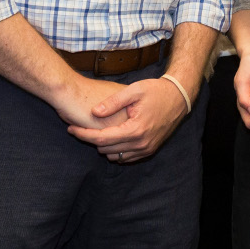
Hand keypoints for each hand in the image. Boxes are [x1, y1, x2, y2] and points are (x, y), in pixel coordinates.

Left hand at [67, 77, 188, 162]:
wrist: (180, 97)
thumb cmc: (157, 91)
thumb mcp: (134, 91)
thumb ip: (112, 102)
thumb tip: (93, 112)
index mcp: (135, 130)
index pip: (101, 138)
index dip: (83, 134)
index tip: (70, 128)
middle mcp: (141, 144)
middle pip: (105, 149)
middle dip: (92, 139)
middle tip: (82, 126)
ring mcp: (146, 149)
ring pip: (115, 156)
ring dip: (104, 146)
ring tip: (98, 130)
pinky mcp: (149, 150)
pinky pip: (126, 158)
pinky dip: (116, 150)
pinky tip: (112, 136)